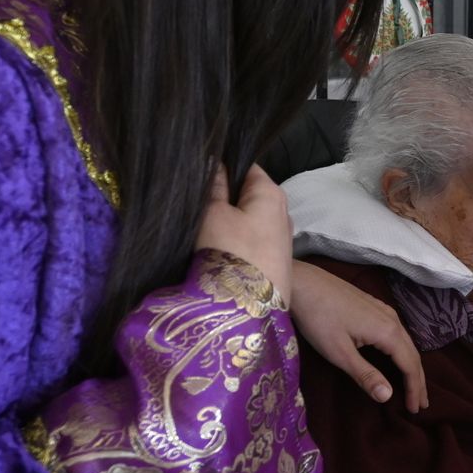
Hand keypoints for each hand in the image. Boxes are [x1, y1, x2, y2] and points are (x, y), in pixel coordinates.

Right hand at [195, 165, 293, 304]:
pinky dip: (231, 238)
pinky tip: (211, 243)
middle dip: (220, 195)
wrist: (250, 311)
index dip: (220, 166)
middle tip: (191, 200)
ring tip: (196, 222)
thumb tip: (214, 161)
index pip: (245, 166)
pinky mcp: (272, 260)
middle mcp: (282, 212)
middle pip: (245, 193)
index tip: (194, 172)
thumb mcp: (213, 214)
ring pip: (244, 217)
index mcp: (272, 193)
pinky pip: (247, 239)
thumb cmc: (232, 253)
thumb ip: (213, 186)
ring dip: (224, 219)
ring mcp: (279, 238)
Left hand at [291, 261, 428, 412]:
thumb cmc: (318, 319)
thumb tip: (388, 396)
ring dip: (411, 365)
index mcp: (388, 332)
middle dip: (418, 380)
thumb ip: (365, 375)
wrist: (303, 283)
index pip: (410, 365)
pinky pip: (397, 333)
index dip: (414, 388)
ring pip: (406, 342)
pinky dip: (402, 351)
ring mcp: (384, 310)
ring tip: (413, 384)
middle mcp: (392, 319)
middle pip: (413, 353)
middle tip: (421, 404)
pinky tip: (397, 356)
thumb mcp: (339, 353)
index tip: (414, 410)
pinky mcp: (374, 306)